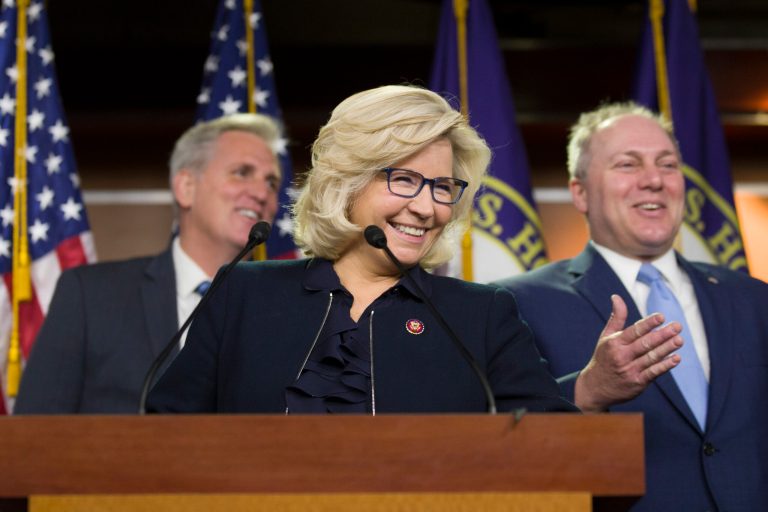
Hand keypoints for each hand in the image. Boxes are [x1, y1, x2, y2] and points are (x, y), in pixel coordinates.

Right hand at [575, 294, 682, 412]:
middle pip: (645, 344)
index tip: (661, 316)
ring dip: (667, 348)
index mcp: (614, 343)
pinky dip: (665, 366)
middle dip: (662, 335)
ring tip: (679, 340)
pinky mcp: (637, 383)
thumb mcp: (606, 337)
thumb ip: (616, 318)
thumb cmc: (604, 358)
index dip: (648, 324)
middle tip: (677, 326)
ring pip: (651, 357)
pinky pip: (653, 373)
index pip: (634, 331)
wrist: (595, 388)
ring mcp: (630, 370)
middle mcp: (622, 356)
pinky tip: (676, 358)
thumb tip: (616, 297)